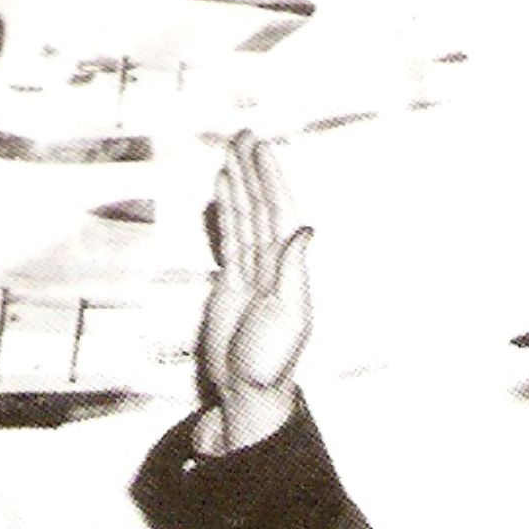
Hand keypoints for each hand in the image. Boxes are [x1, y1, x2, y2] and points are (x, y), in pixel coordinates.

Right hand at [197, 130, 312, 452]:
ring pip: (245, 218)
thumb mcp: (287, 318)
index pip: (277, 212)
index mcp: (287, 268)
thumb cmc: (268, 363)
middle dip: (253, 171)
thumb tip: (305, 229)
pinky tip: (223, 192)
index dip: (269, 179)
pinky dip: (227, 212)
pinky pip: (230, 238)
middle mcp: (272, 264)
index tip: (260, 149)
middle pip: (261, 206)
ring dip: (240, 185)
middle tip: (243, 135)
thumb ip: (294, 272)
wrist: (246, 393)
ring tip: (232, 153)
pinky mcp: (231, 284)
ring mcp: (251, 272)